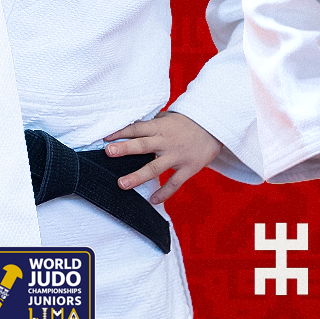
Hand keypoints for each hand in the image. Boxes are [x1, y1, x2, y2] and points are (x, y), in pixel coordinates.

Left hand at [104, 111, 224, 204]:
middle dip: (125, 149)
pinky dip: (164, 193)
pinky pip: (174, 183)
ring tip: (121, 184)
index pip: (137, 128)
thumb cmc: (186, 122)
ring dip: (137, 176)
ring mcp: (177, 156)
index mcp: (160, 127)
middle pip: (143, 146)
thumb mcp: (168, 117)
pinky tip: (152, 201)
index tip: (105, 137)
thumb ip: (151, 125)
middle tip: (108, 152)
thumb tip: (129, 128)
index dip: (121, 132)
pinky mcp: (188, 168)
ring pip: (155, 168)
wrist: (214, 127)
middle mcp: (167, 142)